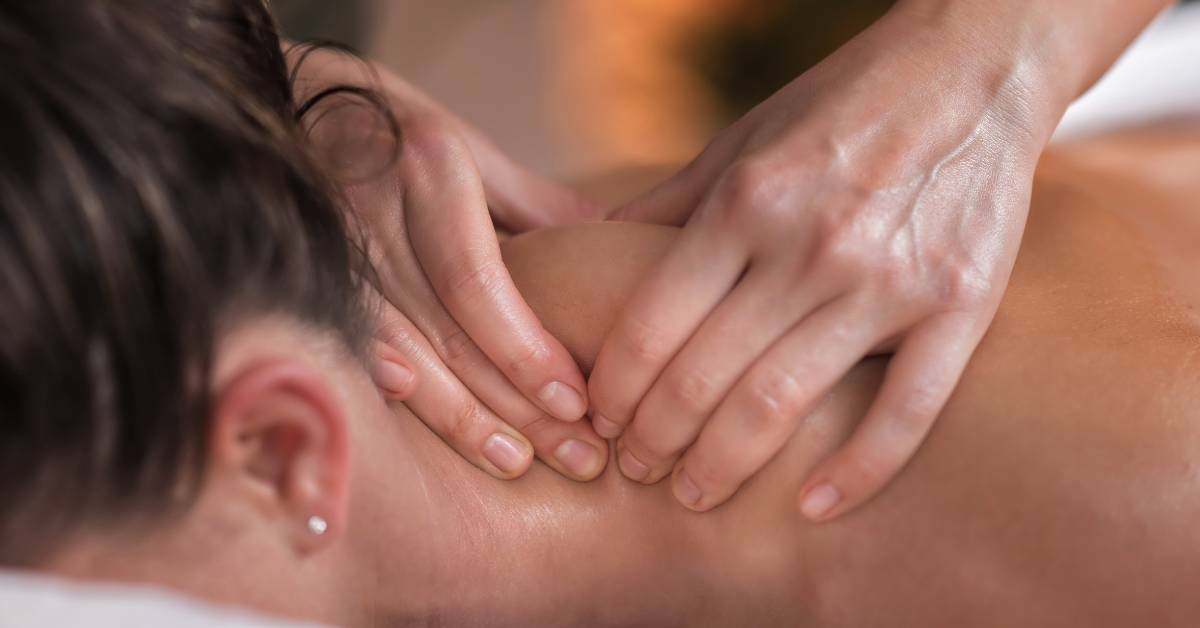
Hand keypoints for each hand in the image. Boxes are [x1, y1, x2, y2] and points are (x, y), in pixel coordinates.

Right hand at [291, 44, 608, 480]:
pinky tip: (426, 430)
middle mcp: (374, 212)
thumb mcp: (470, 146)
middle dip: (516, 404)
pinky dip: (389, 387)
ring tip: (517, 463)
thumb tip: (613, 244)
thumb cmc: (396, 126)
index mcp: (428, 169)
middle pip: (449, 331)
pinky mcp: (306, 276)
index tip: (578, 402)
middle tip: (577, 456)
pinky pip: (350, 345)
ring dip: (462, 418)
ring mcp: (333, 248)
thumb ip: (536, 206)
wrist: (287, 98)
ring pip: (402, 353)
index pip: (477, 283)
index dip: (526, 350)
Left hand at [588, 5, 1059, 517]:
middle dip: (653, 438)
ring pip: (783, 402)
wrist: (974, 70)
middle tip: (633, 469)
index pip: (652, 322)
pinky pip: (905, 410)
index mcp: (748, 201)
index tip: (599, 421)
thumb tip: (590, 247)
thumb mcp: (743, 139)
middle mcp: (811, 244)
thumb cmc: (841, 107)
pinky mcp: (959, 306)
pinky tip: (814, 508)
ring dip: (723, 464)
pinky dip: (857, 471)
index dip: (614, 387)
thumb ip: (670, 203)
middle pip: (704, 377)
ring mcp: (888, 279)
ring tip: (692, 494)